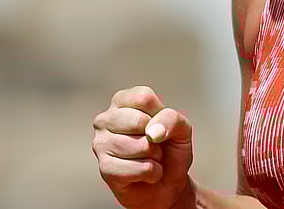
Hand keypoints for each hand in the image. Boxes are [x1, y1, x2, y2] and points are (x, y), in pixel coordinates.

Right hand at [93, 86, 194, 208]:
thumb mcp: (182, 128)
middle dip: (157, 138)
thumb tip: (151, 132)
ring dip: (155, 157)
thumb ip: (171, 119)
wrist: (168, 184)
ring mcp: (101, 143)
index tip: (159, 126)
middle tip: (154, 145)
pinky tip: (144, 174)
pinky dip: (151, 173)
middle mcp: (106, 119)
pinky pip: (138, 168)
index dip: (161, 115)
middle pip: (139, 121)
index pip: (144, 98)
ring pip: (140, 146)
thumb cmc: (170, 151)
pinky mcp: (105, 168)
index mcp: (122, 101)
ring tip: (149, 159)